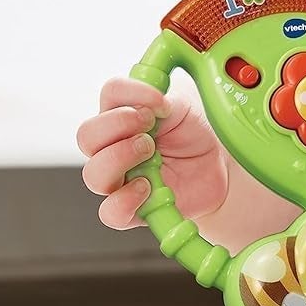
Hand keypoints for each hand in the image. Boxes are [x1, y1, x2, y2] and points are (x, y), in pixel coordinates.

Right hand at [76, 77, 230, 230]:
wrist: (218, 168)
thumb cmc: (194, 135)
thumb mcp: (185, 109)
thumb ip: (162, 101)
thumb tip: (147, 102)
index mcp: (123, 113)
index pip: (109, 95)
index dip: (129, 93)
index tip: (160, 102)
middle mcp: (112, 145)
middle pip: (87, 135)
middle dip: (117, 126)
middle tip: (148, 127)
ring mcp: (119, 178)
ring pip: (93, 174)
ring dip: (119, 159)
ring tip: (151, 153)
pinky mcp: (131, 208)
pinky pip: (110, 212)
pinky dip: (124, 200)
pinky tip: (146, 187)